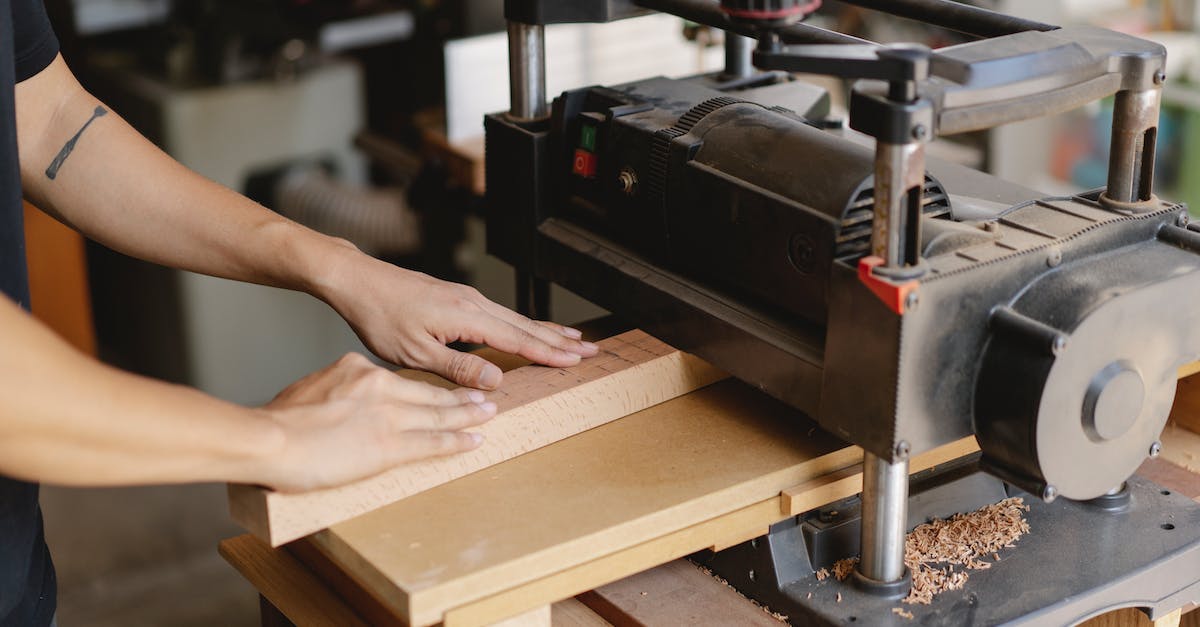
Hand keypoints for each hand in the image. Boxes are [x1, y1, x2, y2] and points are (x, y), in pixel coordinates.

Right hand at [257, 353, 496, 492]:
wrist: (270, 439)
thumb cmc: (277, 421)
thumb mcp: (308, 389)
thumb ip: (330, 390)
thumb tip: (332, 399)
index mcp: (356, 369)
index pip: (397, 379)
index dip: (421, 387)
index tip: (436, 390)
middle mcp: (378, 386)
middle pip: (427, 392)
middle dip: (458, 396)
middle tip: (483, 396)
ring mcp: (387, 415)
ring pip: (438, 414)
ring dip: (467, 415)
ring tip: (488, 414)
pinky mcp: (389, 445)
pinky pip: (432, 443)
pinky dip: (457, 441)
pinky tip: (474, 440)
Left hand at [322, 254, 598, 388]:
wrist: (358, 281)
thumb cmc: (380, 317)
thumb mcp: (416, 353)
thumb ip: (459, 368)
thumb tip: (497, 382)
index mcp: (467, 316)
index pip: (518, 339)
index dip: (549, 353)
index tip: (576, 361)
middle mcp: (473, 303)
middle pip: (526, 325)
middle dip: (559, 340)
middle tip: (591, 350)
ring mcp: (466, 297)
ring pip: (515, 318)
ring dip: (545, 330)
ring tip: (571, 339)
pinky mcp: (456, 297)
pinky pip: (500, 313)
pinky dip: (521, 324)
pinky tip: (525, 329)